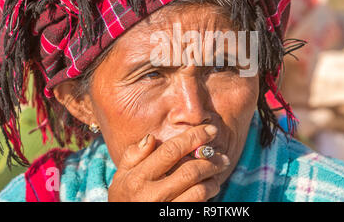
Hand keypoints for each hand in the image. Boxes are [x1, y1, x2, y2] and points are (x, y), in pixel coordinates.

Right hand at [108, 125, 230, 201]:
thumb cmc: (124, 199)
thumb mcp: (121, 177)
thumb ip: (133, 155)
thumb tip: (151, 137)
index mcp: (138, 178)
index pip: (171, 151)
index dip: (193, 137)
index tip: (210, 130)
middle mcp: (151, 195)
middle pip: (190, 171)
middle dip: (211, 160)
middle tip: (222, 156)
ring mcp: (165, 210)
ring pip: (199, 191)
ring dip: (212, 180)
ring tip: (216, 173)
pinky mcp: (175, 220)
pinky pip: (198, 206)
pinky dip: (209, 195)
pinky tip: (210, 188)